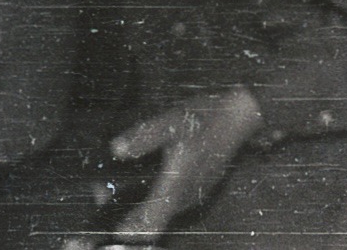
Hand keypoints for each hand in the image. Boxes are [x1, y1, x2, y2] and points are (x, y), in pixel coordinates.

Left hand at [84, 86, 265, 246]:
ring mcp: (195, 194)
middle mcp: (185, 197)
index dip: (127, 231)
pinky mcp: (200, 187)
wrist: (242, 115)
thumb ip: (143, 137)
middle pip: (153, 223)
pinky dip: (156, 200)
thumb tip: (117, 149)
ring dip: (142, 208)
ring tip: (118, 189)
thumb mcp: (171, 121)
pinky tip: (147, 182)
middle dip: (128, 215)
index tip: (107, 225)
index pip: (149, 226)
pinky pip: (173, 204)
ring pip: (163, 214)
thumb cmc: (207, 117)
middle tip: (104, 194)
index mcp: (176, 187)